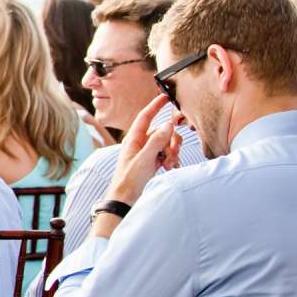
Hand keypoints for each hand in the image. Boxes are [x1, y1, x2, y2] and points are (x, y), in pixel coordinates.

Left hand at [106, 93, 183, 207]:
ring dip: (172, 152)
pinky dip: (171, 159)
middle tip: (170, 155)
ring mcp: (147, 153)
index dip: (155, 105)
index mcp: (134, 139)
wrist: (124, 200)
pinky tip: (171, 168)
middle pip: (162, 131)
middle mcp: (140, 144)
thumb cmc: (129, 180)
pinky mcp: (152, 162)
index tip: (164, 95)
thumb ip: (157, 141)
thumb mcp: (144, 159)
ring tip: (169, 165)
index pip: (145, 117)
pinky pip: (167, 154)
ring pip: (167, 143)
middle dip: (171, 141)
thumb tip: (167, 124)